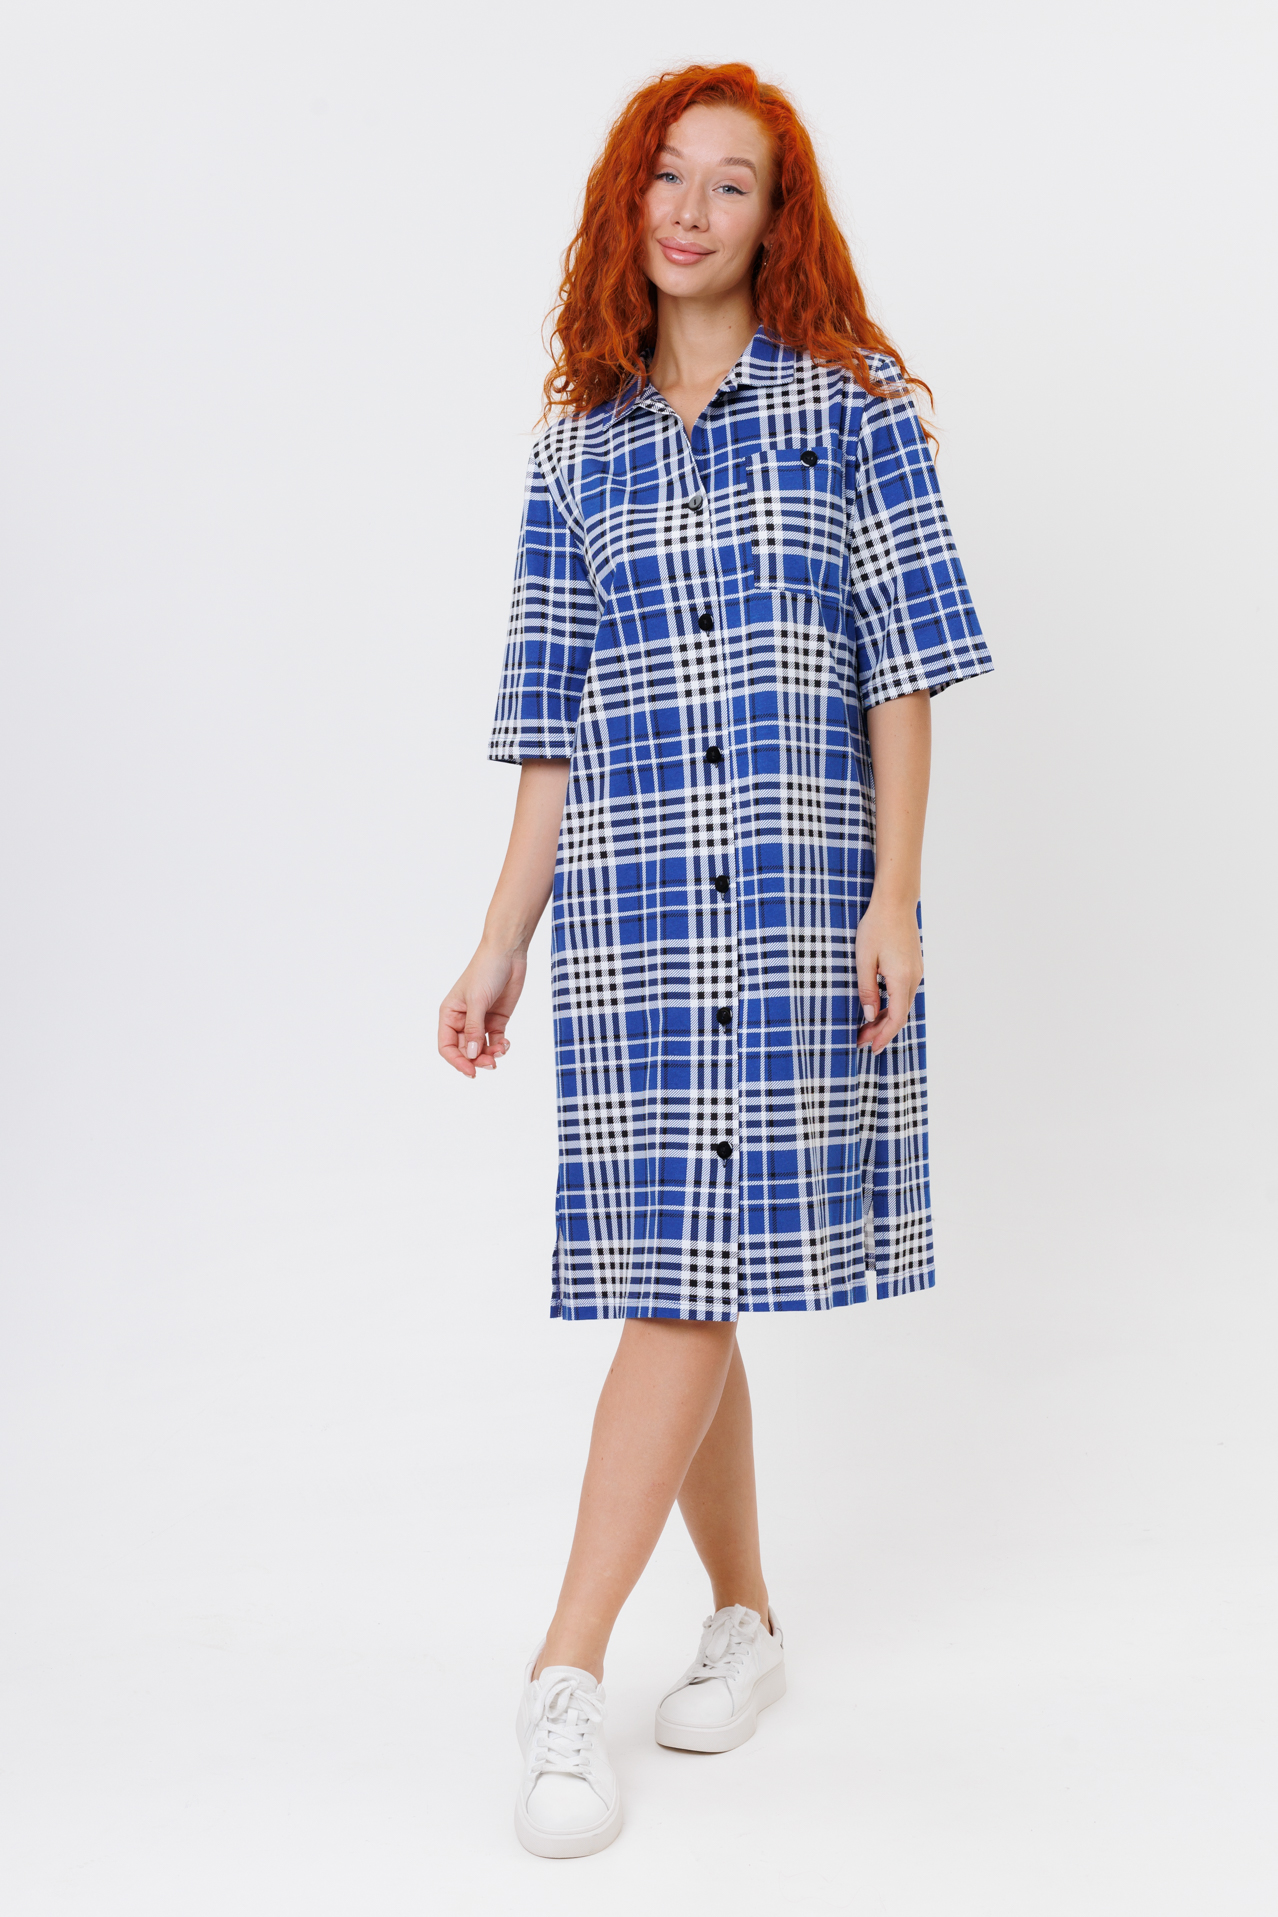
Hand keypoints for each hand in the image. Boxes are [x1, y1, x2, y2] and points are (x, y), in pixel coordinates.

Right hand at [438, 941, 525, 1078]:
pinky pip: (495, 1041)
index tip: (470, 1071)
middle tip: (491, 1064)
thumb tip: (471, 1055)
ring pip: (480, 1048)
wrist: (508, 954)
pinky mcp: (497, 1020)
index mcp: (450, 1014)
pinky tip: (505, 1044)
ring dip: (490, 1055)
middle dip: (476, 1060)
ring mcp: (480, 1020)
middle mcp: (463, 1020)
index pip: (446, 1046)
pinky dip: (500, 1046)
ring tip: (501, 1051)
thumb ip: (473, 1029)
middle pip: (465, 1050)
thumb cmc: (485, 971)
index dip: (456, 1061)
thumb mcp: (477, 1001)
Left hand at [855, 897, 922, 1054]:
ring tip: (866, 1028)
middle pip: (900, 1014)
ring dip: (885, 1018)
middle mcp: (914, 979)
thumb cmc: (876, 927)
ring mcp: (916, 972)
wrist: (895, 903)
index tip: (871, 1048)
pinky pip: (903, 993)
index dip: (884, 1036)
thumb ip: (867, 989)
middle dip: (881, 1031)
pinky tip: (877, 1007)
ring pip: (902, 1004)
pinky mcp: (913, 966)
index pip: (896, 1018)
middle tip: (861, 1041)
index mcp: (902, 979)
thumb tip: (869, 1015)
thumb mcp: (864, 960)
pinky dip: (891, 1005)